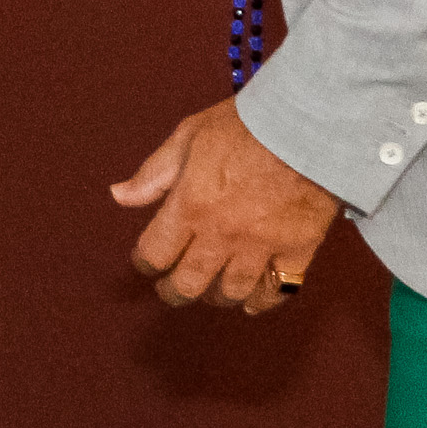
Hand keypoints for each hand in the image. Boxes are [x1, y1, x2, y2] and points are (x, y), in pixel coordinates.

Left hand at [110, 99, 340, 313]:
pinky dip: (263, 301)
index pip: (155, 253)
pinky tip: (253, 301)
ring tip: (210, 292)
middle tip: (171, 290)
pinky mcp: (298, 250)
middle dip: (174, 292)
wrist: (307, 126)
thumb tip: (119, 196)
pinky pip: (278, 289)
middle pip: (189, 283)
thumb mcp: (187, 137)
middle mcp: (221, 235)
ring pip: (232, 291)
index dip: (145, 263)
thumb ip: (153, 174)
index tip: (146, 263)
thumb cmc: (243, 126)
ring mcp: (260, 246)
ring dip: (216, 297)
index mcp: (189, 206)